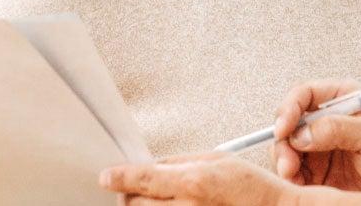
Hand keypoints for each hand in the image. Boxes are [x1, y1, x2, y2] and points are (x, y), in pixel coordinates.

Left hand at [101, 153, 300, 205]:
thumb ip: (180, 161)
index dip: (118, 177)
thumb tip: (152, 164)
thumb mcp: (218, 160)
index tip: (106, 177)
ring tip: (154, 201)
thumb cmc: (254, 188)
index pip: (141, 179)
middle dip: (129, 195)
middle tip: (133, 189)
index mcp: (193, 182)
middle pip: (135, 205)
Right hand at [272, 79, 360, 193]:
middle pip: (289, 123)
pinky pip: (296, 172)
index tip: (284, 129)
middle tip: (288, 165)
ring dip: (285, 163)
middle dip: (283, 143)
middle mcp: (326, 119)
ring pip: (288, 149)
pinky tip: (301, 187)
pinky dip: (293, 179)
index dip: (289, 110)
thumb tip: (301, 133)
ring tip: (294, 177)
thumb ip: (339, 128)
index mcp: (341, 98)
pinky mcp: (319, 170)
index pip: (303, 95)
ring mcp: (321, 145)